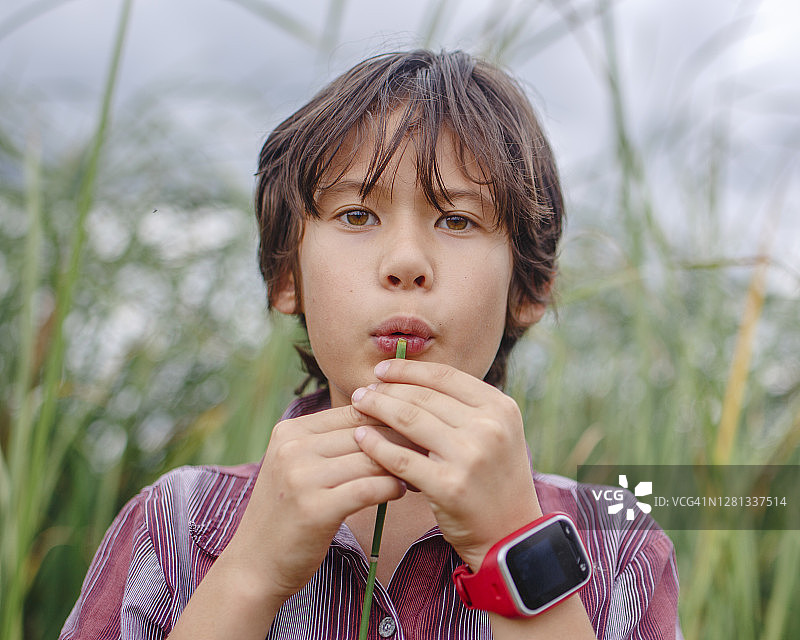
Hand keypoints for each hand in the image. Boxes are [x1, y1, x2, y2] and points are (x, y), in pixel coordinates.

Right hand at [223, 404, 406, 605]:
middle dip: (401, 440)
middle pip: (365, 432)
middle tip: (428, 448)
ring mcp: (301, 478)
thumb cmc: (288, 513)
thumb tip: (386, 417)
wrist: (254, 565)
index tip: (417, 427)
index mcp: (291, 430)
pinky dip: (391, 488)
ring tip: (420, 471)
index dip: (390, 417)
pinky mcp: (315, 509)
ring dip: (401, 465)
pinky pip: (368, 489)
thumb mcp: (298, 466)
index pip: (354, 411)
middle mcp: (293, 448)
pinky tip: (402, 491)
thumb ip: (331, 442)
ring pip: (371, 459)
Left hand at [351, 359, 542, 569]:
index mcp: (500, 407)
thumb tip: (411, 380)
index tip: (383, 370)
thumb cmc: (495, 481)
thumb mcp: (496, 434)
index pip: (445, 376)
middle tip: (363, 390)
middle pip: (423, 396)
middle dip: (387, 389)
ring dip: (377, 408)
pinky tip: (361, 437)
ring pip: (409, 420)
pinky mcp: (447, 486)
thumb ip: (463, 408)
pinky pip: (399, 458)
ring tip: (358, 404)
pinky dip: (375, 445)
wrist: (510, 537)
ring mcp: (469, 456)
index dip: (408, 370)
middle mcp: (488, 427)